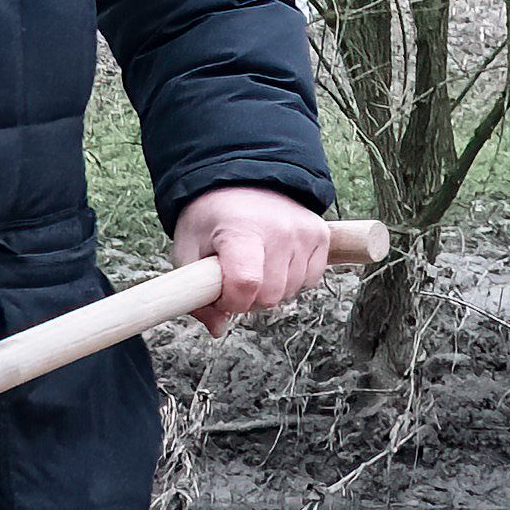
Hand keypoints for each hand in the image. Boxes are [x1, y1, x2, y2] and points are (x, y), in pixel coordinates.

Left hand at [171, 185, 338, 327]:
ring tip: (255, 263)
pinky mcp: (321, 235)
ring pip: (290, 292)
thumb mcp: (188, 250)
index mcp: (241, 230)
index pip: (246, 284)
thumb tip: (218, 329)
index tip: (220, 294)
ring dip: (270, 289)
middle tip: (234, 276)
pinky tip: (275, 261)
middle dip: (248, 298)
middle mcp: (280, 230)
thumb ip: (197, 293)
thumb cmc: (212, 218)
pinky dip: (291, 279)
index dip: (230, 302)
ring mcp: (305, 232)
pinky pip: (310, 280)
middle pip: (269, 297)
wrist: (242, 180)